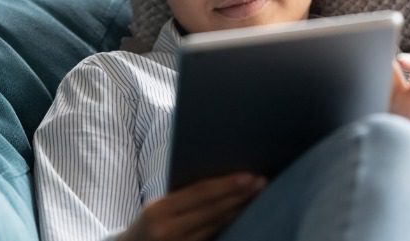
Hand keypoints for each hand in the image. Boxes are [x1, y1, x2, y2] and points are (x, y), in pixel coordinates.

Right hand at [118, 173, 266, 240]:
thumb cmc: (147, 222)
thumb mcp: (156, 205)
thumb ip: (182, 194)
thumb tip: (221, 176)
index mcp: (158, 211)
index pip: (200, 194)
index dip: (228, 184)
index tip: (251, 176)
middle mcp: (167, 232)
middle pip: (213, 211)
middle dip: (240, 196)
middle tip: (262, 182)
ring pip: (217, 227)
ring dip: (239, 210)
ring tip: (257, 195)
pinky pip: (214, 239)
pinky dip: (229, 225)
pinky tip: (242, 214)